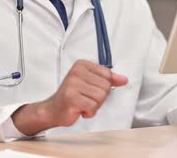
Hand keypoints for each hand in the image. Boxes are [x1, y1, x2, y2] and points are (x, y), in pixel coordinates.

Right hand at [12, 60, 127, 134]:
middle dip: (99, 97)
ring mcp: (73, 84)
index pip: (107, 74)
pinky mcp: (71, 98)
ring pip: (101, 97)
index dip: (104, 86)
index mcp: (82, 64)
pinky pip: (93, 107)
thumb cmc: (72, 96)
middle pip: (106, 86)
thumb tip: (123, 79)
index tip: (92, 88)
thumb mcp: (91, 83)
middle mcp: (76, 72)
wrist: (53, 109)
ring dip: (95, 105)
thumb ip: (108, 79)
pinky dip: (90, 112)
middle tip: (86, 98)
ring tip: (83, 103)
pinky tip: (80, 109)